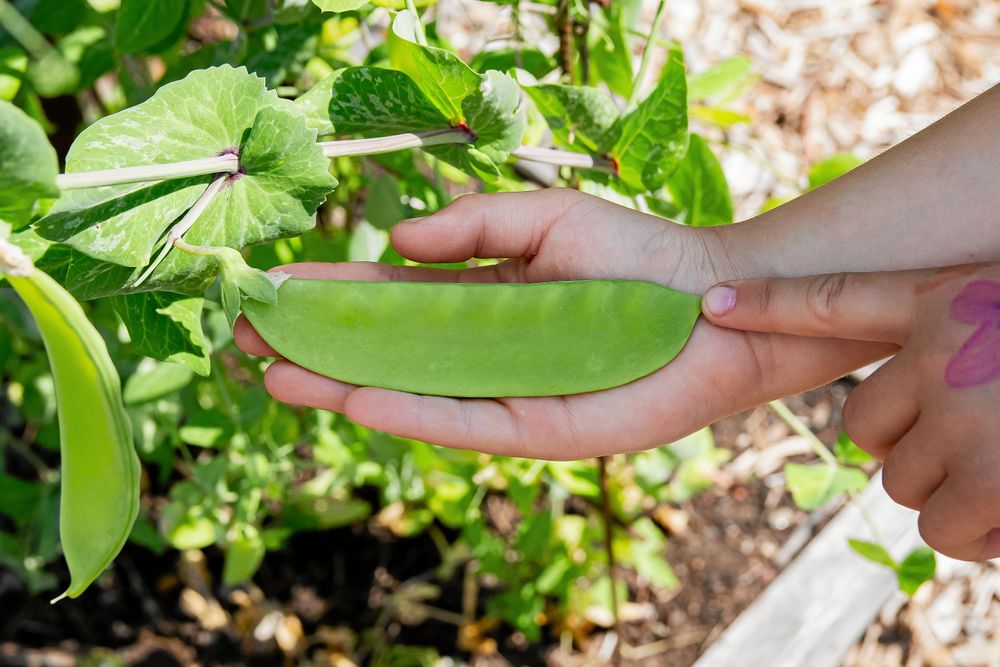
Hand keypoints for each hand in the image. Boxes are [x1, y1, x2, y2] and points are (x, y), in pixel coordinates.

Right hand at [235, 189, 887, 458]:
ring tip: (276, 374)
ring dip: (342, 385)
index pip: (389, 301)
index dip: (332, 296)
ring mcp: (504, 395)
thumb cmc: (634, 257)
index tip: (274, 291)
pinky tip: (356, 399)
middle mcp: (482, 354)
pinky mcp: (536, 430)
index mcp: (480, 302)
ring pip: (410, 394)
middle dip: (318, 347)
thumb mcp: (541, 219)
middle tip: (250, 339)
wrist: (712, 304)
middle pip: (385, 353)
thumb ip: (469, 226)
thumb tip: (394, 239)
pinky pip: (463, 423)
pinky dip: (411, 414)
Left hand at [701, 264, 999, 559]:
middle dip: (914, 448)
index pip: (837, 301)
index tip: (714, 302)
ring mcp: (960, 417)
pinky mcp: (988, 482)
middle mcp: (938, 355)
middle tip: (983, 435)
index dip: (771, 304)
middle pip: (868, 432)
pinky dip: (980, 531)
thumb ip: (952, 336)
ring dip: (952, 493)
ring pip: (903, 486)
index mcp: (946, 305)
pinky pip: (944, 531)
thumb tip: (926, 376)